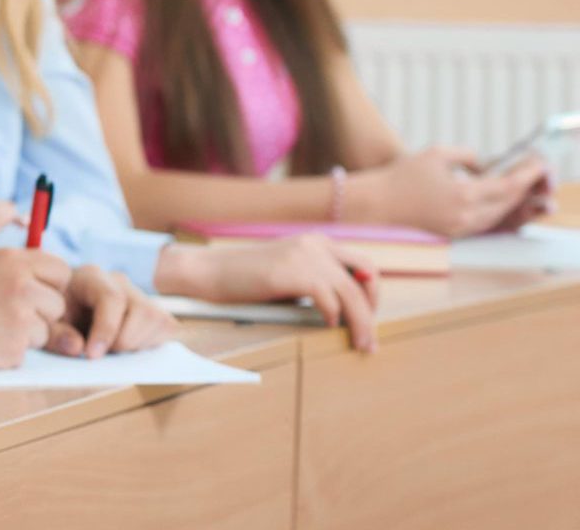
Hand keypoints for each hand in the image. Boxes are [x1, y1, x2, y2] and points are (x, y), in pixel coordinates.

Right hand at [0, 250, 68, 368]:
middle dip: (41, 313)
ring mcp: (21, 317)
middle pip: (59, 304)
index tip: (37, 293)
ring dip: (27, 333)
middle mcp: (22, 285)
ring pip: (47, 330)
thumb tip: (52, 278)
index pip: (61, 270)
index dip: (51, 284)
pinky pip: (29, 350)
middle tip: (7, 314)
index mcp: (13, 260)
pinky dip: (11, 349)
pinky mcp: (15, 347)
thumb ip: (17, 268)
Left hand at [54, 264, 174, 357]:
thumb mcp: (47, 324)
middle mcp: (119, 281)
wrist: (63, 316)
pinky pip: (165, 327)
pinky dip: (149, 344)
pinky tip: (126, 348)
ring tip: (111, 350)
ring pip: (156, 320)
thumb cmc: (54, 318)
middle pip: (141, 311)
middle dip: (123, 341)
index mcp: (90, 277)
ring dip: (136, 344)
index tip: (92, 355)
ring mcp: (138, 294)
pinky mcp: (152, 310)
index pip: (111, 298)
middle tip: (101, 355)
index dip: (106, 330)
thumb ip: (56, 335)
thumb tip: (79, 348)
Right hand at [189, 236, 379, 350]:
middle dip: (372, 308)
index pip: (363, 264)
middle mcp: (315, 244)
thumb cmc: (245, 279)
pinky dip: (333, 315)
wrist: (210, 272)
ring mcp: (305, 255)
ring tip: (360, 342)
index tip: (368, 316)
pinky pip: (329, 299)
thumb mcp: (288, 272)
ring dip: (361, 321)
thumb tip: (346, 309)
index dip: (371, 293)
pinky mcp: (293, 272)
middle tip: (370, 336)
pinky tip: (327, 325)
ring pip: (351, 291)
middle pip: (365, 276)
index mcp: (316, 242)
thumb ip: (316, 280)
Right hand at [351, 147, 544, 237]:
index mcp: (465, 194)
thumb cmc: (401, 176)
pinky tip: (493, 199)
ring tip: (514, 184)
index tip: (539, 165)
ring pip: (498, 215)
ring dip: (509, 200)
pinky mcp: (453, 234)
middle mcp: (467, 215)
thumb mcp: (436, 153)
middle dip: (522, 188)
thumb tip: (484, 167)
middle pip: (508, 203)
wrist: (376, 204)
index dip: (528, 175)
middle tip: (530, 173)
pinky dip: (494, 210)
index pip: (509, 186)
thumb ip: (467, 156)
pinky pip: (484, 223)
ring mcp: (460, 228)